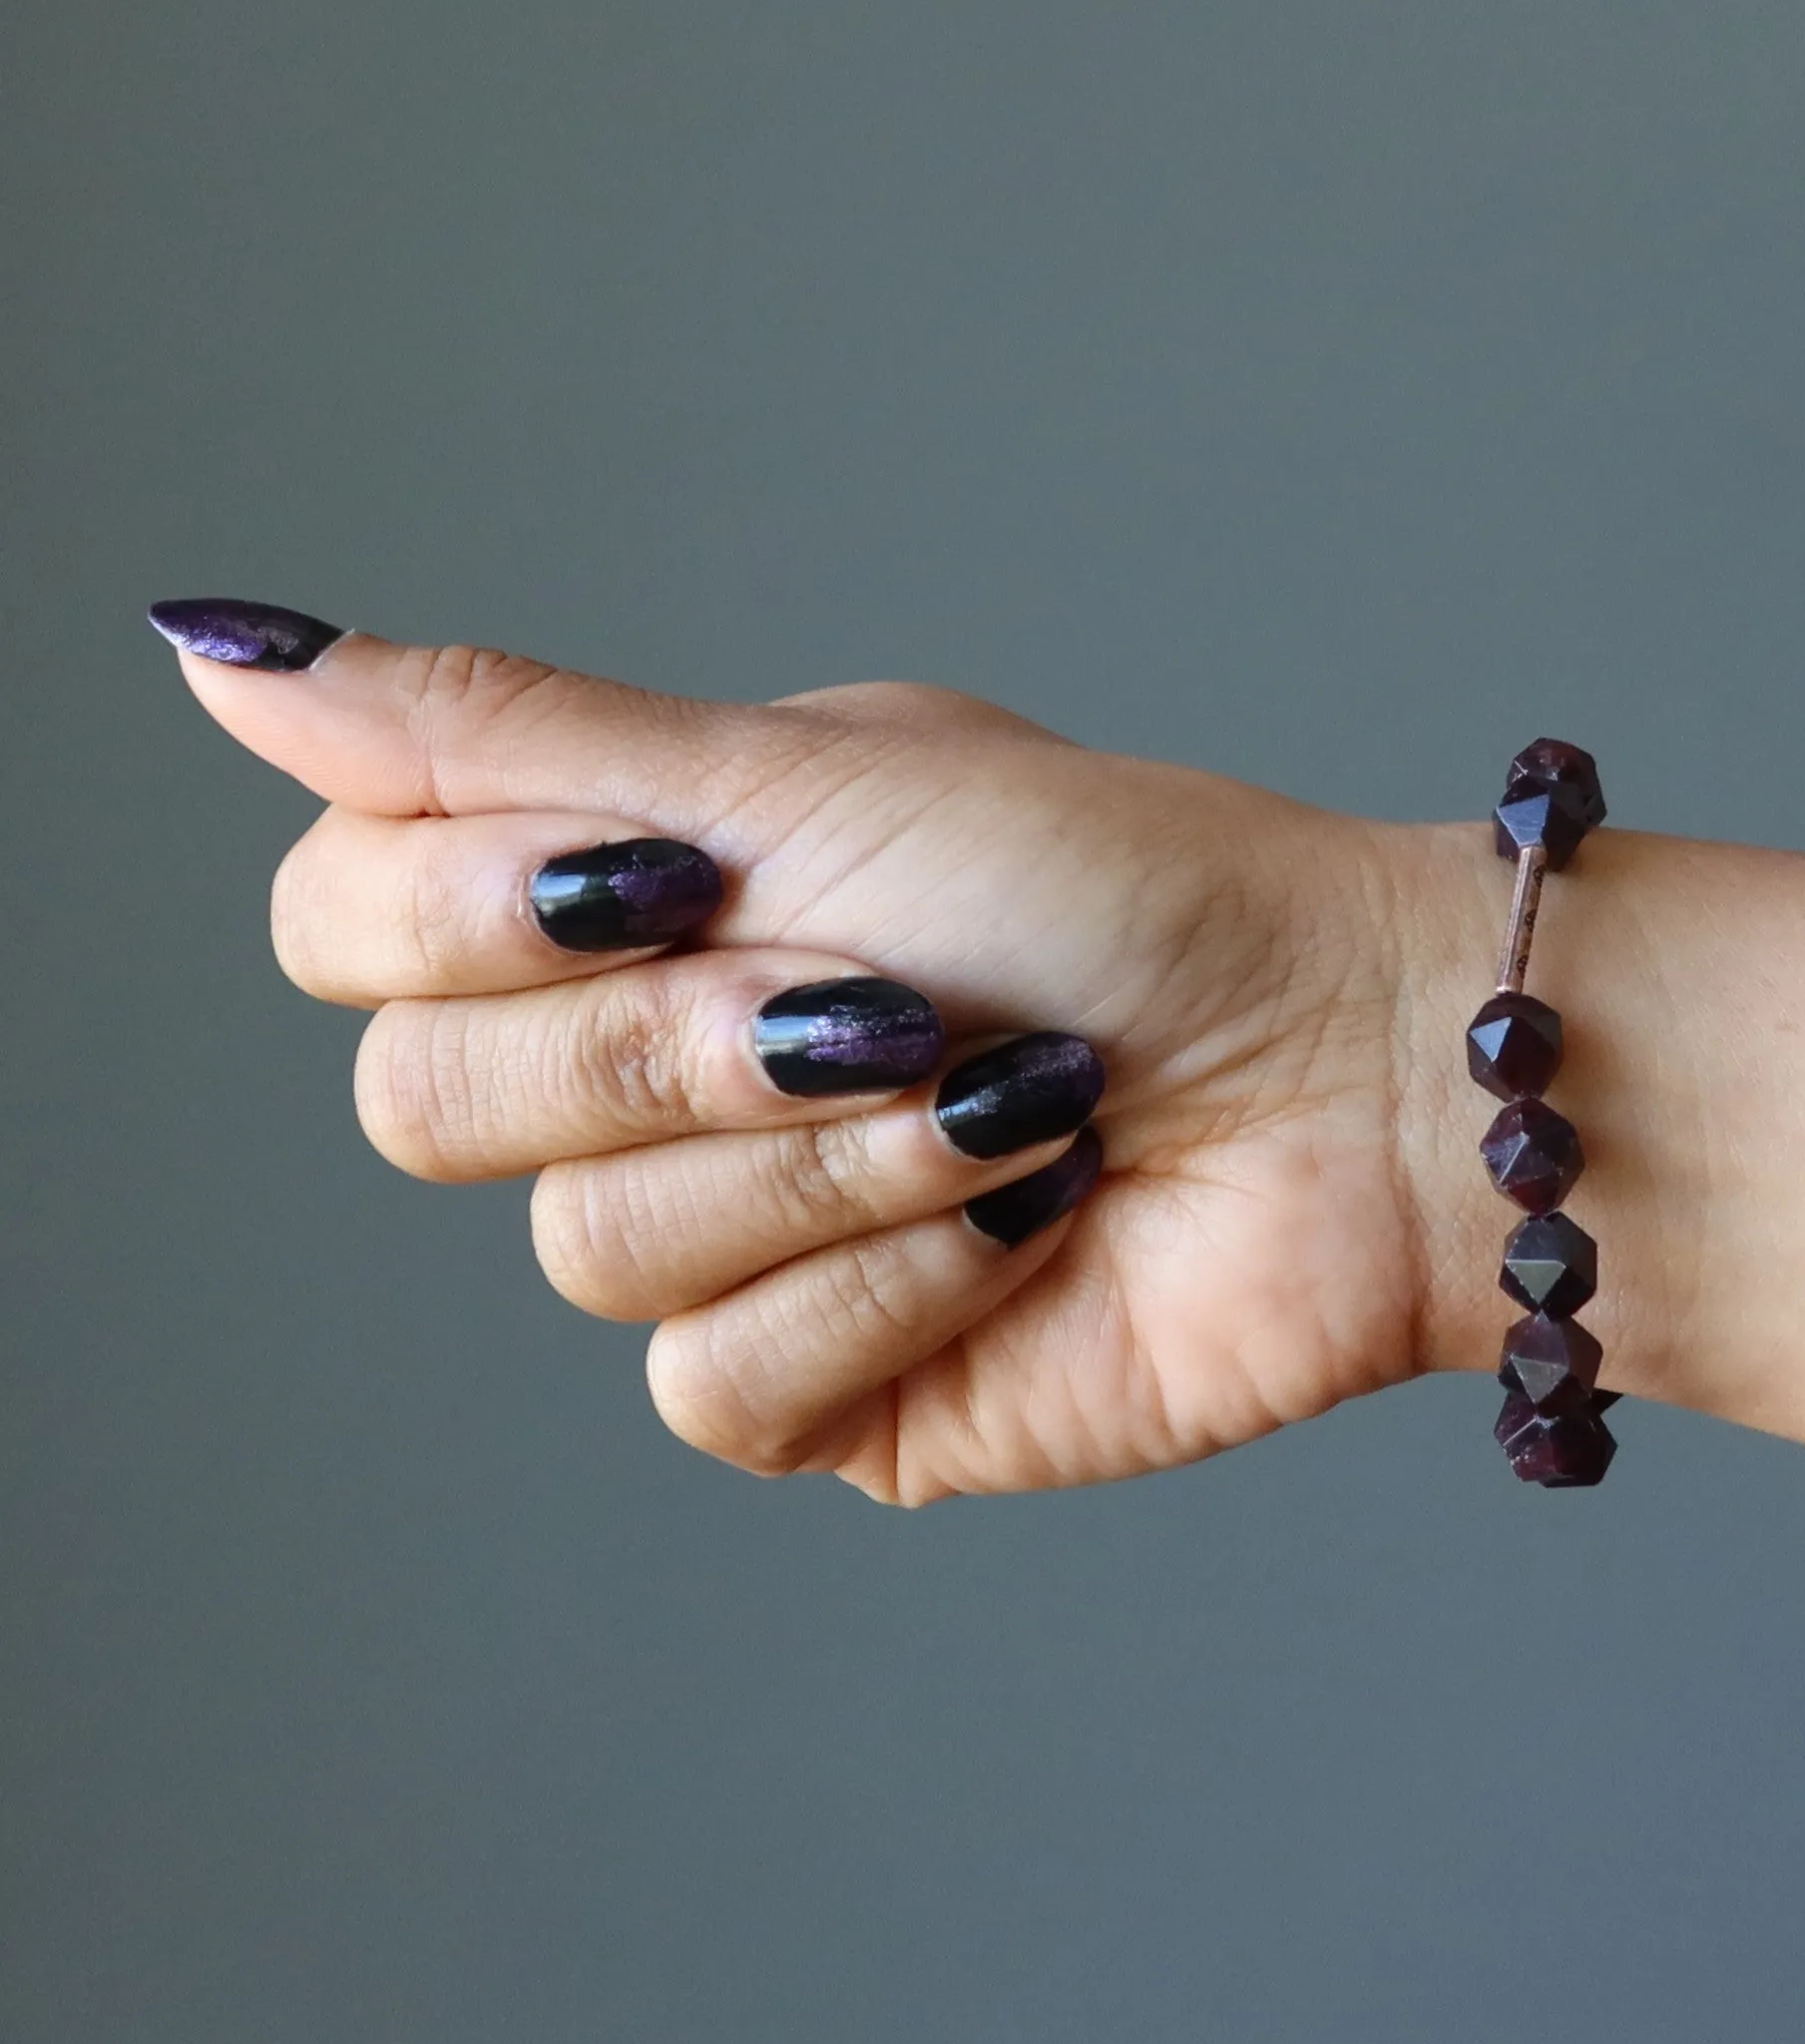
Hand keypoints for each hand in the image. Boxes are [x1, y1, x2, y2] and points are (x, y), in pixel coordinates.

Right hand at [171, 611, 1521, 1503]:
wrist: (1343, 1073)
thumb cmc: (1120, 891)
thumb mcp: (803, 781)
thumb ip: (506, 739)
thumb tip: (222, 656)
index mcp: (626, 897)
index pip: (348, 927)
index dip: (462, 911)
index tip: (674, 870)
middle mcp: (651, 1068)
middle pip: (422, 1110)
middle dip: (673, 1046)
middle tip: (879, 993)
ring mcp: (731, 1239)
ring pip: (586, 1251)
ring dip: (822, 1156)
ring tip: (999, 1095)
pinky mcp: (821, 1388)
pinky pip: (719, 1383)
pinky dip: (889, 1283)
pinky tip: (1023, 1221)